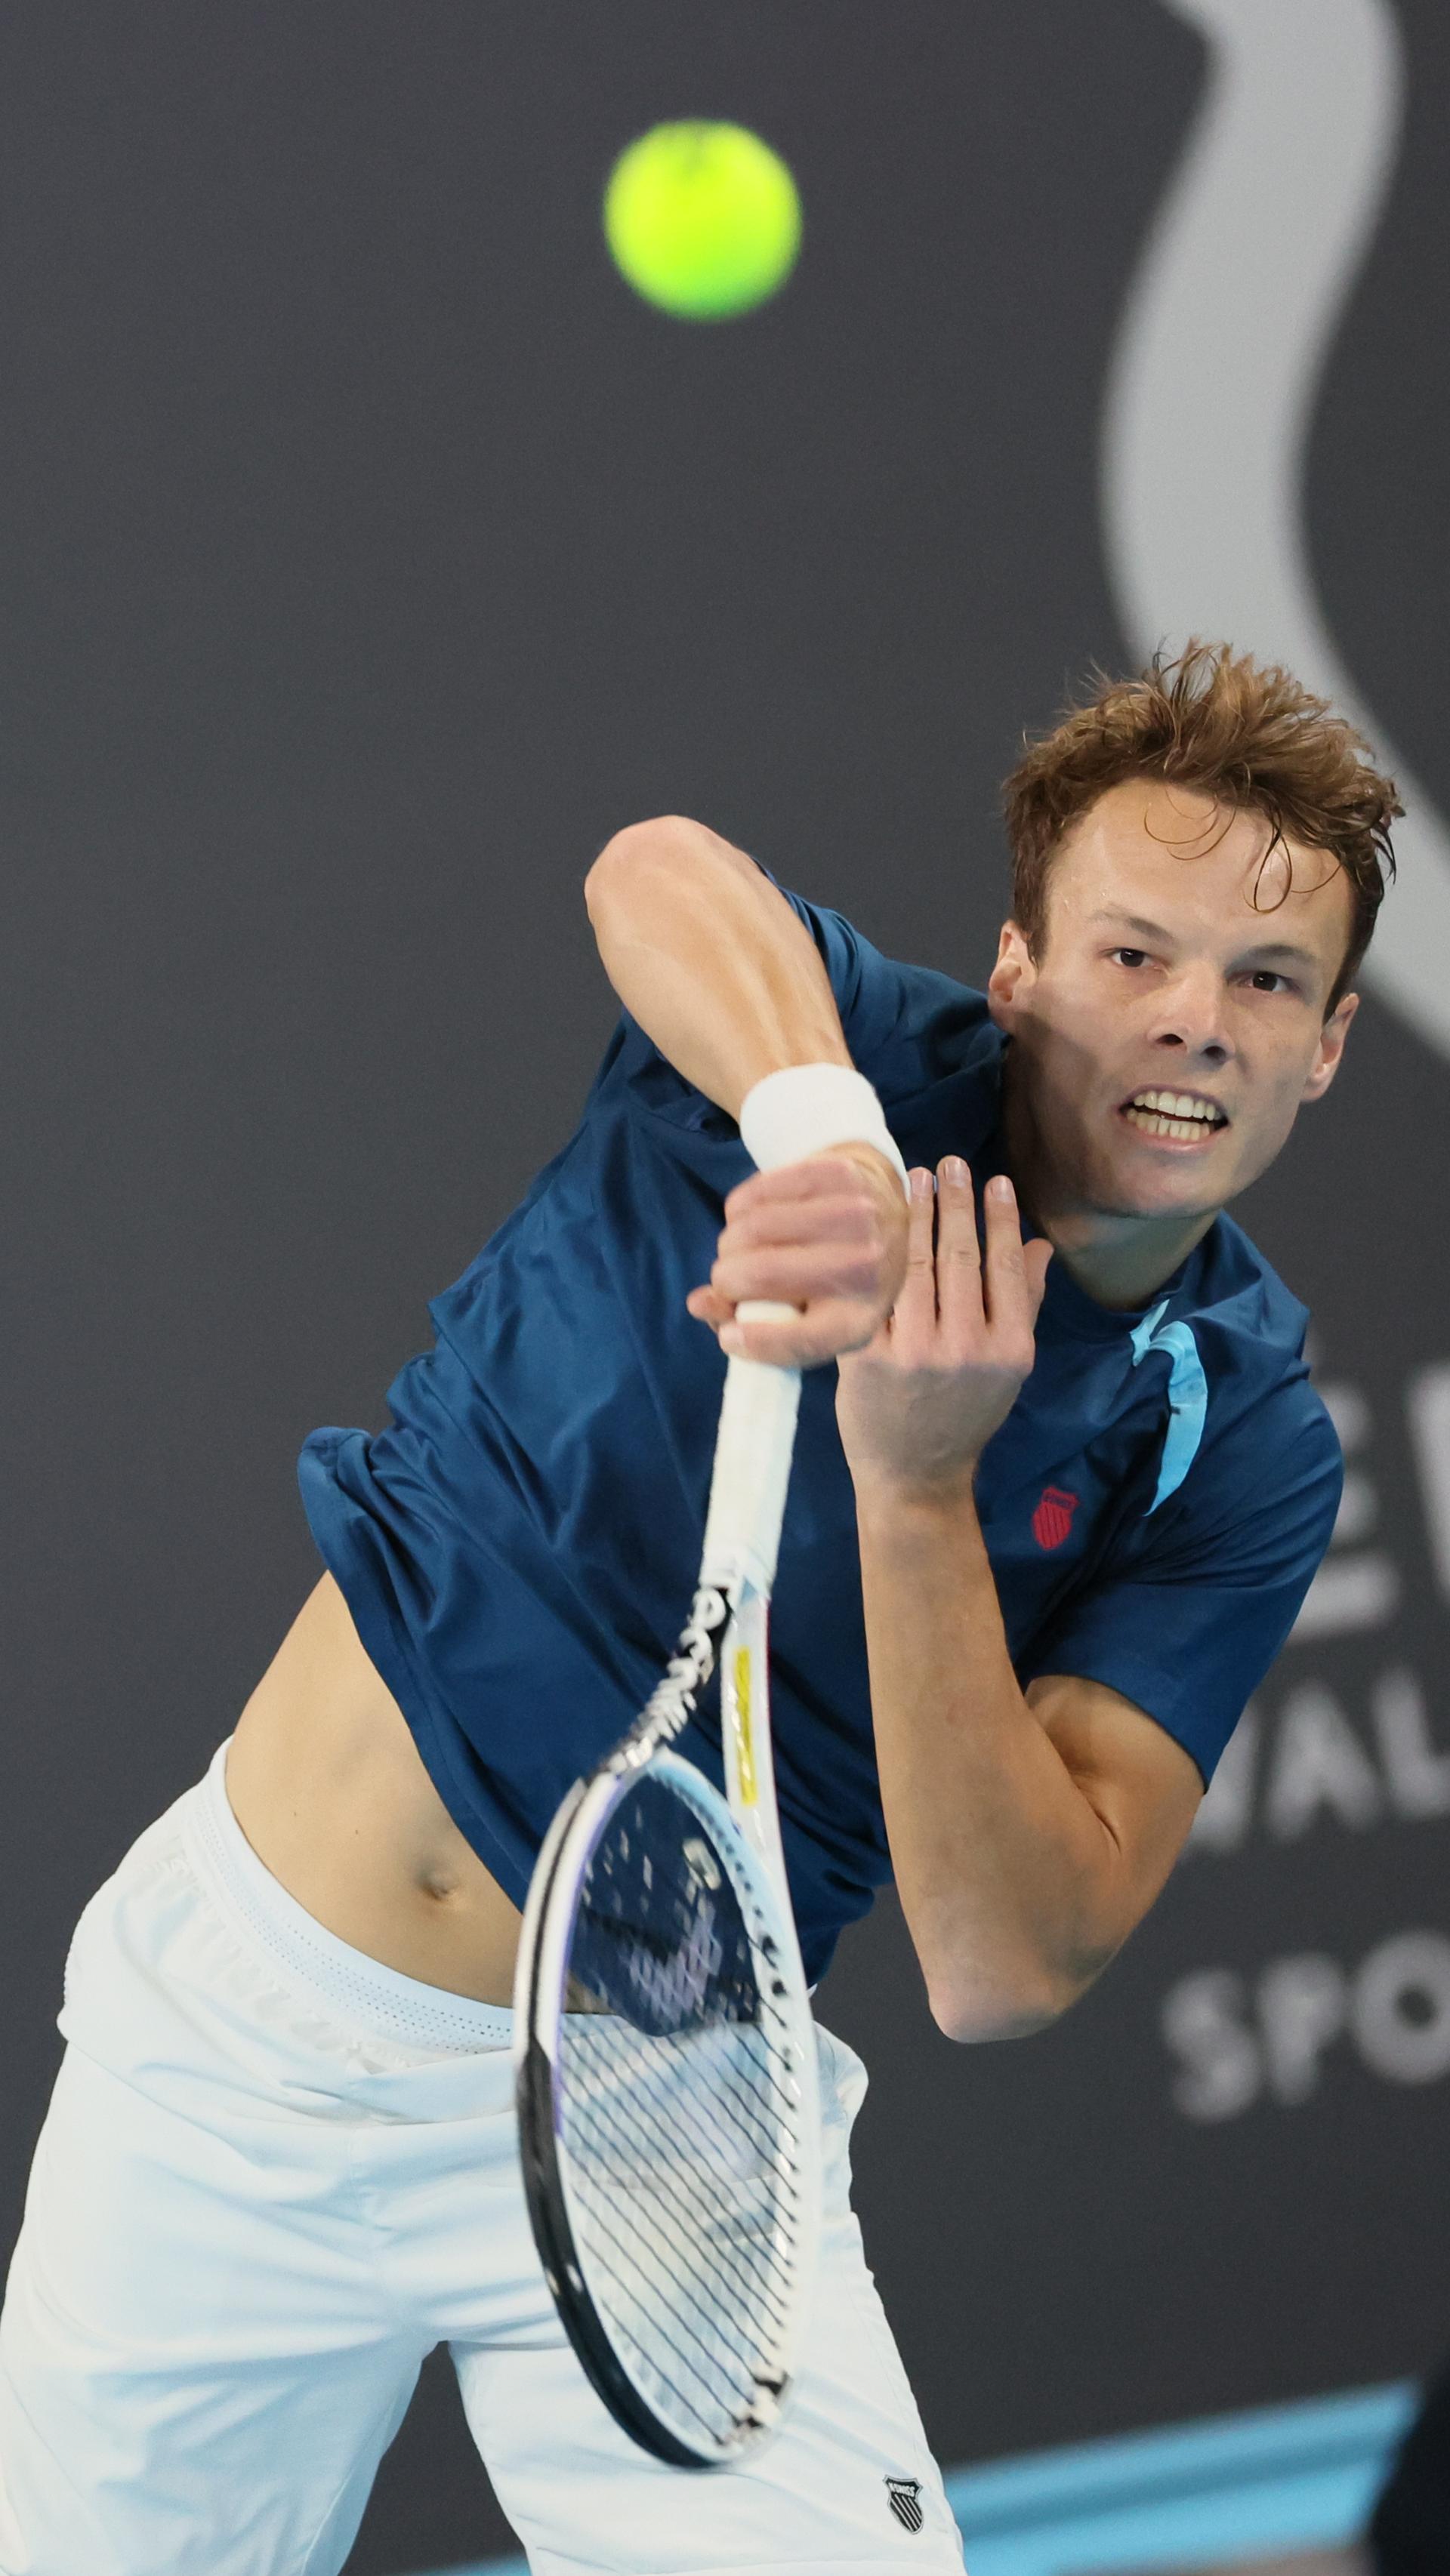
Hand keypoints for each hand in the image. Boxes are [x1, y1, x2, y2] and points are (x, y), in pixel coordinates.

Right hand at [686, 1143, 909, 1367]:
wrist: (879, 1210)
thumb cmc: (828, 1278)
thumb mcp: (802, 1316)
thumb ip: (746, 1321)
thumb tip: (699, 1303)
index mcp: (860, 1318)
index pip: (805, 1340)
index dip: (757, 1342)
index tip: (729, 1334)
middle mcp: (868, 1267)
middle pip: (763, 1275)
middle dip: (726, 1280)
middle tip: (727, 1280)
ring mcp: (857, 1215)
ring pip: (753, 1228)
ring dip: (730, 1243)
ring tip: (740, 1249)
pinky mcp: (838, 1174)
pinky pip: (756, 1194)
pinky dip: (739, 1210)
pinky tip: (752, 1217)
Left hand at [835, 1158, 1051, 1497]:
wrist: (914, 1476)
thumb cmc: (964, 1416)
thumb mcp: (1009, 1368)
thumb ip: (1023, 1305)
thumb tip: (1040, 1246)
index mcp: (1010, 1349)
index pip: (1005, 1266)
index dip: (1000, 1217)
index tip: (994, 1180)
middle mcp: (966, 1348)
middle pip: (959, 1256)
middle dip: (954, 1201)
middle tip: (949, 1164)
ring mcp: (914, 1352)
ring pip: (913, 1265)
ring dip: (913, 1214)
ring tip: (912, 1179)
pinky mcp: (867, 1358)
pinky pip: (871, 1294)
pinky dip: (872, 1254)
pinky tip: (871, 1223)